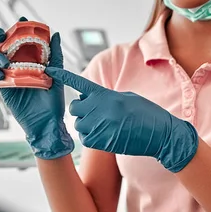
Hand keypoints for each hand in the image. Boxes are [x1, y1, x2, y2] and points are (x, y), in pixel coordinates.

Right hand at [0, 17, 73, 159]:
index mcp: (32, 60)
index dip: (20, 28)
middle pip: (4, 45)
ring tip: (4, 59)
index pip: (23, 40)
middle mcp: (19, 66)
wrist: (47, 123)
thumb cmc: (54, 101)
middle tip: (2, 34)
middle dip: (0, 36)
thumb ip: (56, 55)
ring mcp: (10, 76)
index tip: (22, 20)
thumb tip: (56, 34)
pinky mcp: (3, 88)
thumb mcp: (58, 75)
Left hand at [45, 67, 198, 172]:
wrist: (161, 134)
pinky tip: (104, 136)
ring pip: (78, 125)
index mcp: (106, 94)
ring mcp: (99, 124)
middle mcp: (100, 108)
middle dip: (81, 112)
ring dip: (86, 126)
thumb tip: (93, 99)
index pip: (80, 83)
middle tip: (95, 115)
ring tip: (104, 127)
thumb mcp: (127, 97)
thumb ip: (107, 97)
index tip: (49, 70)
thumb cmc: (147, 114)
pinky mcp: (101, 141)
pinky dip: (90, 138)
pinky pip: (84, 138)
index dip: (63, 76)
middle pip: (75, 108)